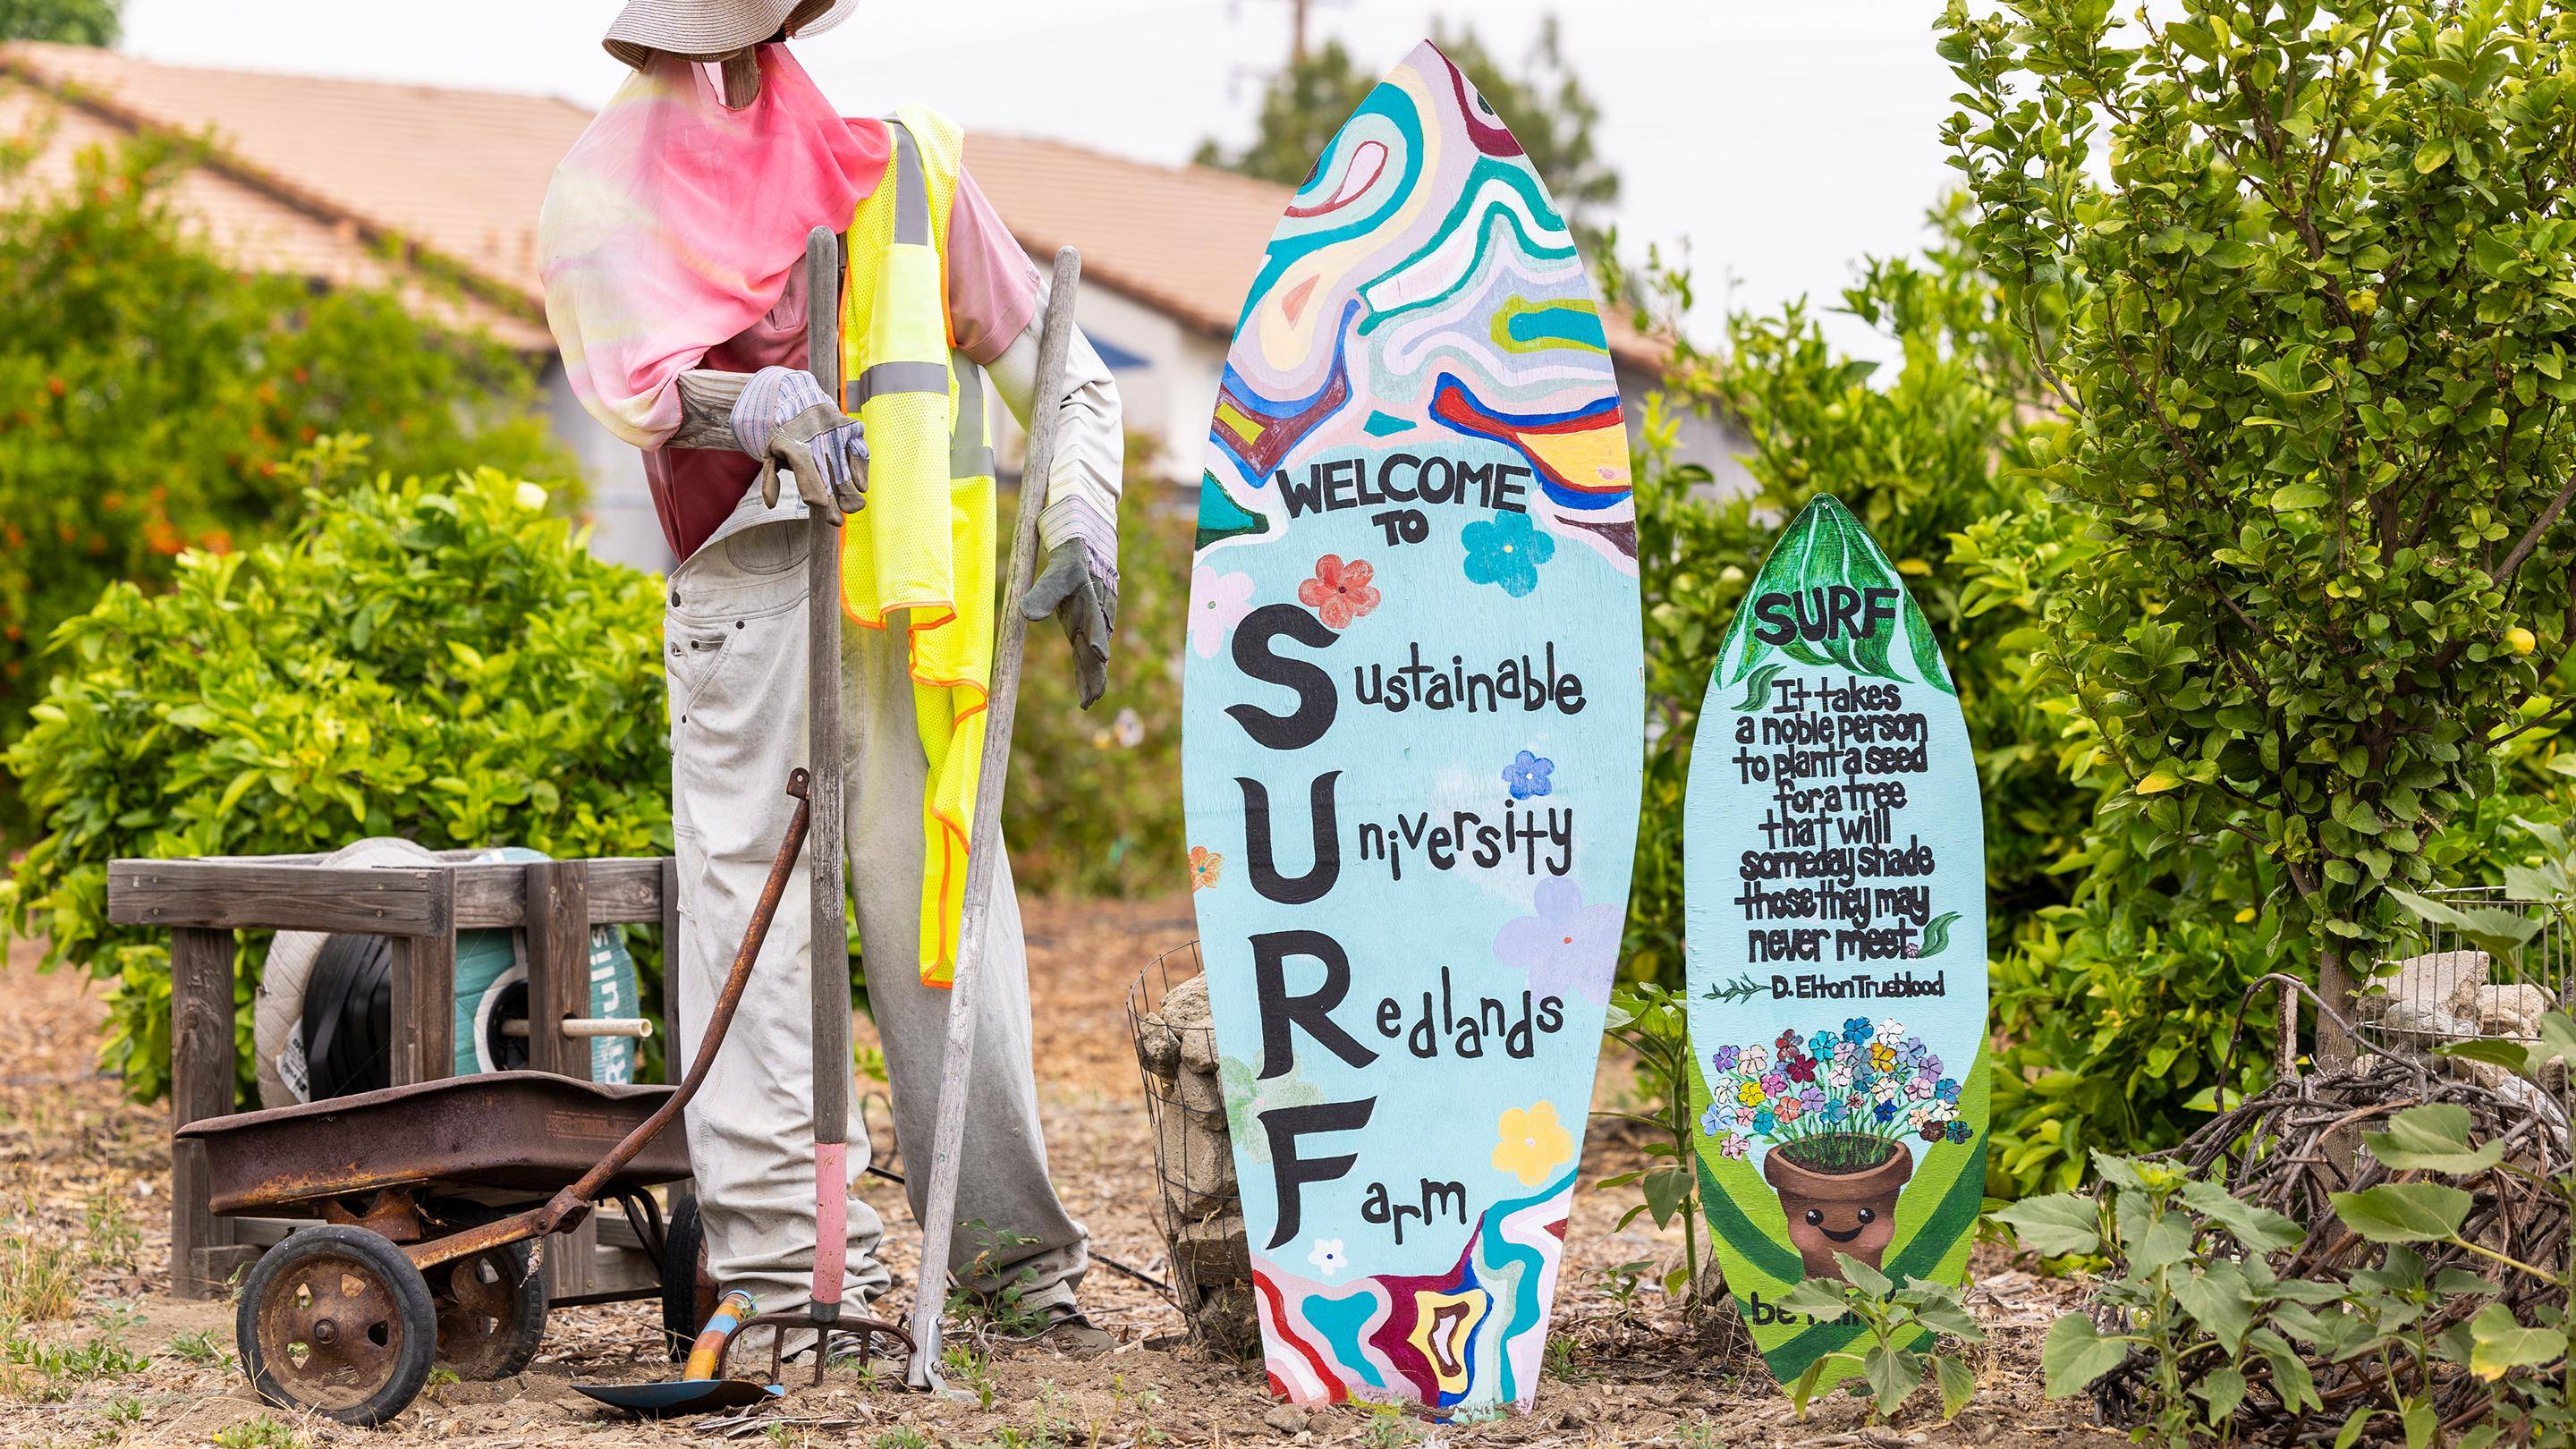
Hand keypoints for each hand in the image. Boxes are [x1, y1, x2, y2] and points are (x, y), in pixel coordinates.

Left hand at [729, 366, 865, 521]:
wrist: (799, 396)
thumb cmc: (785, 433)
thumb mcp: (771, 452)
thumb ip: (770, 478)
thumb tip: (770, 504)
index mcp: (792, 444)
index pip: (804, 467)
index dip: (812, 486)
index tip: (820, 505)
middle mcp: (816, 438)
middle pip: (827, 473)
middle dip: (833, 499)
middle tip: (836, 521)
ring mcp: (835, 433)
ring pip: (845, 464)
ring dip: (850, 489)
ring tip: (853, 507)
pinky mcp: (849, 428)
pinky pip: (858, 451)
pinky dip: (861, 468)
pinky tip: (862, 486)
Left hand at [1020, 540, 1115, 709]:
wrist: (1087, 551)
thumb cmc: (1070, 562)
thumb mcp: (1056, 573)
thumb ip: (1043, 594)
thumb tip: (1026, 615)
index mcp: (1091, 603)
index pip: (1094, 626)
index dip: (1096, 641)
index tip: (1099, 656)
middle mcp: (1096, 618)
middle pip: (1096, 649)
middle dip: (1096, 674)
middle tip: (1093, 698)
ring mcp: (1094, 624)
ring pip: (1093, 655)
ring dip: (1093, 676)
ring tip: (1090, 698)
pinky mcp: (1087, 627)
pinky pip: (1087, 653)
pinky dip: (1087, 670)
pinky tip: (1087, 686)